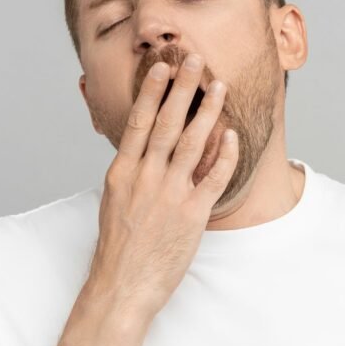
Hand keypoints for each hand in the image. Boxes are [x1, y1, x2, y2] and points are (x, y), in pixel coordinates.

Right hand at [84, 53, 238, 322]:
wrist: (122, 286)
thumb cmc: (117, 247)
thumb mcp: (112, 201)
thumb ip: (129, 172)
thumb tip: (139, 148)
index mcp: (122, 172)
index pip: (139, 121)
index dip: (152, 91)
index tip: (162, 67)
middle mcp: (146, 178)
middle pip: (167, 122)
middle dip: (183, 88)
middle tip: (195, 59)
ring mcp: (170, 195)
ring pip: (193, 143)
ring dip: (208, 111)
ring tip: (220, 87)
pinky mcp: (192, 214)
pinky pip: (213, 177)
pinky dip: (224, 154)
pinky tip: (232, 135)